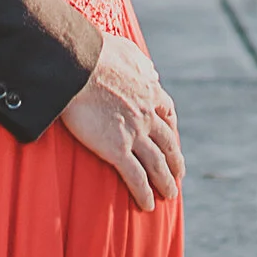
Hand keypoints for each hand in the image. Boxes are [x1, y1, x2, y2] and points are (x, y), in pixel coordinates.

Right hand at [59, 32, 181, 209]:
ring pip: (157, 164)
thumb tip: (153, 71)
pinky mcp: (117, 148)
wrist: (77, 64)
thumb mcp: (126, 51)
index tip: (173, 138)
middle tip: (179, 174)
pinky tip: (147, 206)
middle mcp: (147, 115)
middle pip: (167, 143)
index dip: (171, 129)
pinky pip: (135, 176)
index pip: (167, 114)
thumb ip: (141, 63)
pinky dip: (143, 192)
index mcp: (148, 91)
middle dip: (175, 160)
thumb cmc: (94, 53)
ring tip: (170, 196)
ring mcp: (134, 133)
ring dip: (165, 182)